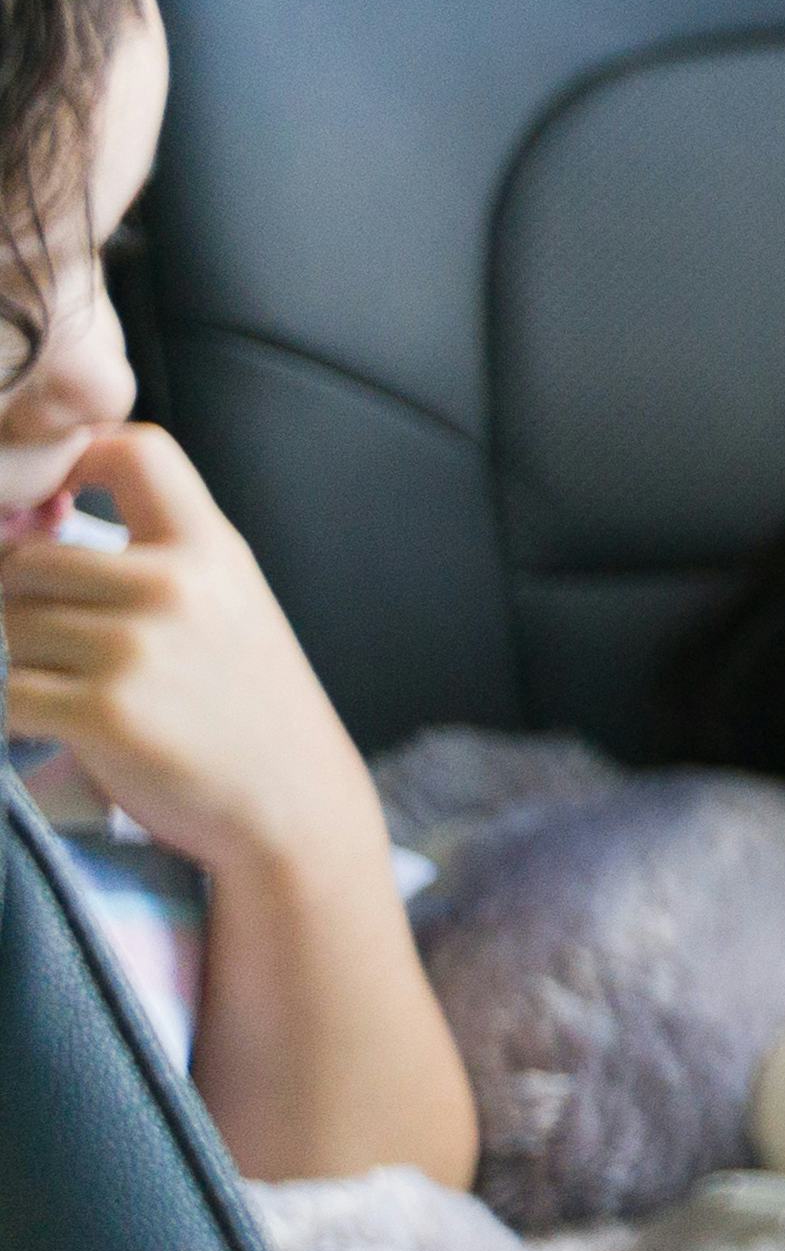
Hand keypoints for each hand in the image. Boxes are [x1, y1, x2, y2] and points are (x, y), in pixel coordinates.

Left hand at [3, 429, 378, 893]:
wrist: (290, 799)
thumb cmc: (248, 700)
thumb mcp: (229, 600)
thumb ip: (158, 553)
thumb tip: (34, 517)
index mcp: (210, 548)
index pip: (135, 451)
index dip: (75, 458)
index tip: (57, 499)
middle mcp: (173, 587)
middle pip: (28, 557)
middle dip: (23, 599)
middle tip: (64, 638)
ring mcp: (134, 650)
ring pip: (9, 627)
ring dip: (22, 659)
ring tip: (78, 686)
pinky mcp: (101, 712)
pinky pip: (7, 692)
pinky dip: (20, 711)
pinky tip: (63, 723)